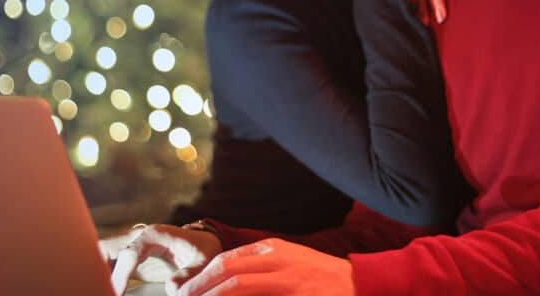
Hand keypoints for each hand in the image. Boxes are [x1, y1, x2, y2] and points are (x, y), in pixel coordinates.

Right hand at [100, 224, 222, 294]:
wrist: (201, 242)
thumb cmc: (201, 250)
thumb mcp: (202, 262)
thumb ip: (188, 274)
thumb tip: (172, 289)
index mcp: (153, 235)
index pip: (129, 253)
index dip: (121, 274)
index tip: (116, 293)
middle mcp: (136, 237)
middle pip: (104, 247)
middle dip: (94, 267)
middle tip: (96, 287)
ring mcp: (129, 245)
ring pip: (100, 253)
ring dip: (94, 270)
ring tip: (95, 287)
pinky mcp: (127, 257)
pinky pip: (105, 263)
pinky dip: (99, 274)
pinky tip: (102, 287)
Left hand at [171, 238, 353, 295]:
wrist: (357, 284)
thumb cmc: (318, 276)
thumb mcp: (286, 261)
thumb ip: (257, 266)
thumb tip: (220, 279)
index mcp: (271, 250)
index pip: (225, 260)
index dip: (200, 277)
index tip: (182, 290)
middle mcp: (277, 261)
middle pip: (226, 272)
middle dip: (198, 288)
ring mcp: (288, 280)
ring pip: (238, 287)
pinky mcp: (297, 295)